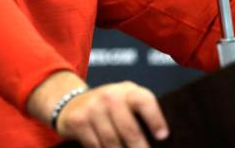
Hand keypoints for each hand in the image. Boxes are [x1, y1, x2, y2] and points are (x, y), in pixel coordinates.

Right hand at [27, 72, 167, 147]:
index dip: (155, 118)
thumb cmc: (110, 108)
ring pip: (112, 142)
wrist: (72, 103)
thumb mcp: (126, 102)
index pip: (143, 100)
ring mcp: (92, 108)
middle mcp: (109, 96)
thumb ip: (141, 115)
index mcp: (127, 91)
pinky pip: (95, 146)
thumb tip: (160, 141)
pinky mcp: (78, 121)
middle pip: (129, 129)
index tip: (162, 136)